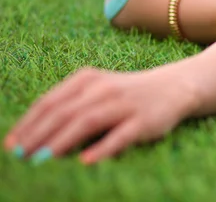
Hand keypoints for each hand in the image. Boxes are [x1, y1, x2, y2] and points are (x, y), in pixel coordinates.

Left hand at [3, 67, 196, 163]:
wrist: (175, 87)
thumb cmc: (129, 93)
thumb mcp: (98, 90)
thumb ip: (70, 106)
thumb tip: (34, 137)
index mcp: (88, 79)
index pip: (51, 102)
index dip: (29, 123)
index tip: (11, 144)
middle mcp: (105, 88)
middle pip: (66, 112)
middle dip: (39, 135)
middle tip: (22, 156)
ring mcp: (126, 104)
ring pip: (88, 121)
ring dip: (62, 141)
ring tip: (42, 159)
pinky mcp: (145, 121)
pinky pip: (121, 135)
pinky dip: (103, 148)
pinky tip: (86, 161)